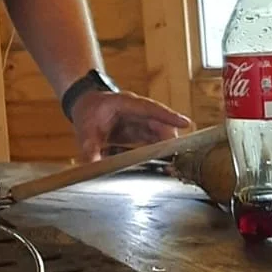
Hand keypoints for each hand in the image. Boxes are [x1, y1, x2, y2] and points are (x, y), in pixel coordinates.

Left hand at [69, 88, 190, 163]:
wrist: (86, 107)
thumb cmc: (88, 112)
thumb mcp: (85, 128)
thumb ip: (89, 146)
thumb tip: (92, 163)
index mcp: (126, 103)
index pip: (151, 108)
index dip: (168, 116)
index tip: (186, 123)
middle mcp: (138, 112)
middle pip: (160, 124)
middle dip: (170, 140)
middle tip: (177, 158)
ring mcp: (141, 122)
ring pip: (160, 135)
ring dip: (166, 150)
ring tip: (171, 167)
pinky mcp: (141, 132)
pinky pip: (153, 143)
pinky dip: (157, 154)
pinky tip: (161, 168)